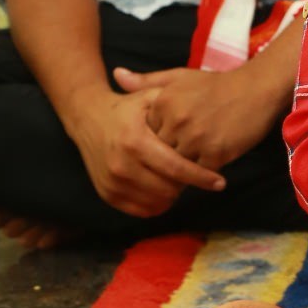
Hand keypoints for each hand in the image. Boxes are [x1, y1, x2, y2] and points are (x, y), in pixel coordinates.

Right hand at [70, 85, 224, 217]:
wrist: (88, 117)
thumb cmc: (127, 108)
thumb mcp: (149, 97)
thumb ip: (175, 105)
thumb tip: (204, 109)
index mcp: (135, 141)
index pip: (175, 168)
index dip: (201, 177)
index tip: (220, 182)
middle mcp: (121, 165)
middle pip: (168, 189)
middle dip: (188, 185)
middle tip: (198, 176)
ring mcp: (112, 182)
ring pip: (156, 202)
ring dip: (173, 194)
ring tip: (180, 180)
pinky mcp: (107, 194)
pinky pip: (141, 209)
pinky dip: (157, 203)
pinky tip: (165, 188)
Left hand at [113, 63, 277, 171]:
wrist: (257, 89)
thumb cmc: (217, 85)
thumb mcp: (180, 77)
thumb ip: (147, 81)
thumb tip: (117, 76)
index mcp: (164, 102)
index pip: (147, 134)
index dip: (156, 140)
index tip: (165, 142)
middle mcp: (177, 120)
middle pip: (160, 152)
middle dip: (166, 158)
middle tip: (174, 162)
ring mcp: (196, 137)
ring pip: (178, 166)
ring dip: (183, 169)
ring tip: (188, 168)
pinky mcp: (216, 153)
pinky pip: (200, 173)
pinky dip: (202, 173)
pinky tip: (208, 167)